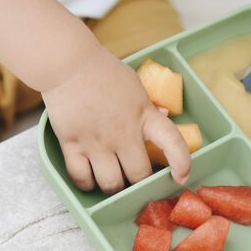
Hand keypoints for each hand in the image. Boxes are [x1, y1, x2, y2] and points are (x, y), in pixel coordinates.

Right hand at [41, 47, 190, 192]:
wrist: (68, 63)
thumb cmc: (102, 71)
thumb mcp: (135, 86)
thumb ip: (149, 107)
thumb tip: (164, 117)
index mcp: (144, 115)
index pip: (173, 143)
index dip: (182, 164)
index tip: (181, 177)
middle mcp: (123, 132)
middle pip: (138, 175)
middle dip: (139, 182)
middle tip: (134, 178)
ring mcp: (96, 141)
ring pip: (111, 184)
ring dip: (114, 187)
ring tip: (112, 180)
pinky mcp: (71, 144)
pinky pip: (81, 178)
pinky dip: (87, 184)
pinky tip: (90, 178)